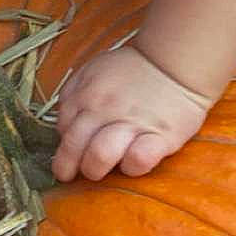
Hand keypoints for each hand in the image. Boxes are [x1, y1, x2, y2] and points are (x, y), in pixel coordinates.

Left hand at [52, 45, 211, 182]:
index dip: (64, 145)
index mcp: (86, 95)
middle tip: (75, 172)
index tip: (72, 151)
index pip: (62, 130)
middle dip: (68, 167)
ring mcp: (132, 123)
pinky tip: (132, 163)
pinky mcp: (161, 136)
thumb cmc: (131, 70)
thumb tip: (63, 126)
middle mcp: (104, 109)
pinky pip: (138, 160)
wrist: (173, 62)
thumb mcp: (93, 70)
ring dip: (95, 170)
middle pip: (74, 147)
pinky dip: (131, 167)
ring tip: (101, 171)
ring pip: (100, 156)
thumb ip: (73, 94)